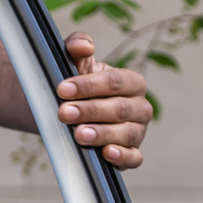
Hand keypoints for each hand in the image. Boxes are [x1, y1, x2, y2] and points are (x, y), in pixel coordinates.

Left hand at [56, 33, 151, 168]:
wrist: (72, 112)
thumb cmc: (79, 86)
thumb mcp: (75, 63)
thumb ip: (77, 46)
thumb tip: (83, 45)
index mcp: (132, 83)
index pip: (116, 82)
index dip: (89, 85)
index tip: (63, 89)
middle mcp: (140, 107)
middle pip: (120, 109)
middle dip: (91, 111)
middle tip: (64, 113)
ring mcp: (138, 132)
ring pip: (126, 133)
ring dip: (102, 134)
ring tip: (79, 134)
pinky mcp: (132, 154)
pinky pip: (133, 157)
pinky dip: (122, 156)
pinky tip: (106, 153)